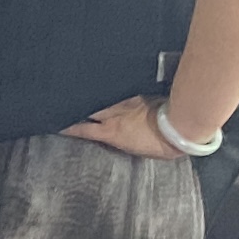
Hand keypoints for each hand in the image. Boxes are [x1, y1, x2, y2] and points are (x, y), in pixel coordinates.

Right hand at [60, 95, 183, 160]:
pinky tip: (113, 88)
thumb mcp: (137, 150)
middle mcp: (114, 115)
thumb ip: (122, 142)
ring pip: (104, 99)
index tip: (58, 125)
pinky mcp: (139, 95)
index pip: (82, 129)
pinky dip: (116, 92)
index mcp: (111, 132)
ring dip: (95, 99)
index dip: (68, 127)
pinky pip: (122, 93)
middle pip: (88, 109)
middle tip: (66, 104)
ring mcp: (126, 102)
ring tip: (86, 93)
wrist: (180, 127)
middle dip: (77, 108)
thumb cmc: (161, 144)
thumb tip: (116, 138)